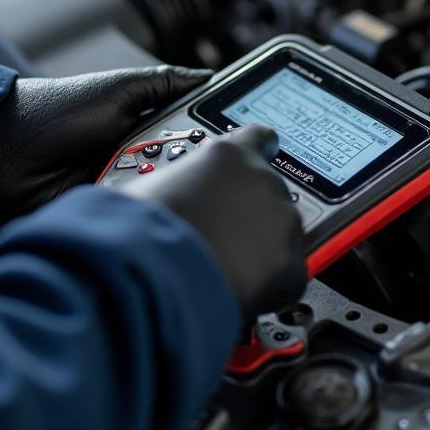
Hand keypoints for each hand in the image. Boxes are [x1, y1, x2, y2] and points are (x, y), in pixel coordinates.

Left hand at [0, 66, 210, 232]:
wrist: (4, 152)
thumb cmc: (55, 111)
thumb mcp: (118, 87)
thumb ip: (166, 83)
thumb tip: (210, 78)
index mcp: (146, 128)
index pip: (195, 137)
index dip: (214, 139)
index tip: (236, 139)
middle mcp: (140, 160)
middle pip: (187, 169)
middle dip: (190, 164)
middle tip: (184, 154)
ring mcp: (125, 190)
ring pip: (166, 196)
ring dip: (163, 187)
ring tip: (148, 172)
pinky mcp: (108, 216)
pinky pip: (137, 217)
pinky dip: (140, 209)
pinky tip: (137, 198)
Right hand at [119, 125, 307, 322]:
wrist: (151, 273)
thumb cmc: (139, 229)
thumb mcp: (147, 189)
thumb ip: (174, 184)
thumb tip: (164, 195)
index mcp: (228, 155)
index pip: (259, 139)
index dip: (259, 153)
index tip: (255, 166)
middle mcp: (262, 181)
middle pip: (267, 196)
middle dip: (247, 217)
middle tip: (219, 239)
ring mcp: (281, 221)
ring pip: (279, 236)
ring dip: (258, 251)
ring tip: (221, 268)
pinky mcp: (290, 262)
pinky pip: (287, 277)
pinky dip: (268, 288)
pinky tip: (235, 290)